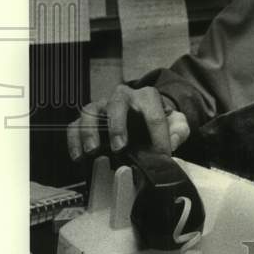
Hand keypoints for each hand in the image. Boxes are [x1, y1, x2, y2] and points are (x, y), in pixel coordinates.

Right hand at [66, 85, 189, 160]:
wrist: (143, 114)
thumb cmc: (157, 119)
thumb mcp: (176, 122)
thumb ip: (179, 130)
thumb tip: (172, 141)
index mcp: (147, 96)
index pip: (154, 114)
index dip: (159, 135)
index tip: (161, 154)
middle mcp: (122, 97)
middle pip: (117, 103)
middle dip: (117, 125)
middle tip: (120, 147)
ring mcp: (102, 107)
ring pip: (90, 111)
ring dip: (90, 131)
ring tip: (93, 151)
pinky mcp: (88, 119)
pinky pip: (75, 125)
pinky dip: (74, 140)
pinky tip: (78, 156)